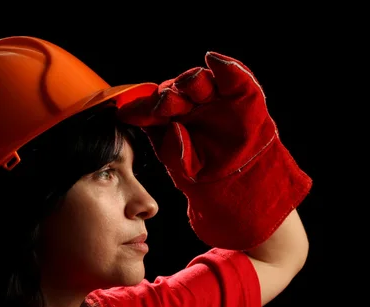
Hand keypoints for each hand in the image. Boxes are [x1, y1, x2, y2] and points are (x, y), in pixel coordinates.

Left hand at [118, 52, 311, 249]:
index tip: (128, 114)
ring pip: (198, 80)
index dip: (143, 109)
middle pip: (173, 89)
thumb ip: (173, 148)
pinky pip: (233, 75)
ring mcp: (214, 97)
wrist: (240, 183)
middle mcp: (190, 104)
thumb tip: (174, 127)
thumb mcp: (184, 165)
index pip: (153, 107)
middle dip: (168, 96)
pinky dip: (226, 66)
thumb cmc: (207, 172)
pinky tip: (213, 60)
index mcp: (171, 118)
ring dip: (191, 83)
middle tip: (164, 106)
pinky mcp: (240, 93)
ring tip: (191, 92)